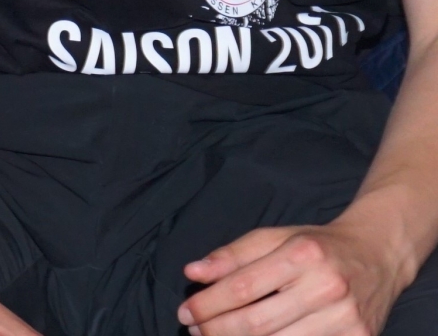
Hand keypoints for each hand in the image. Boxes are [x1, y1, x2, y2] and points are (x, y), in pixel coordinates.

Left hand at [179, 223, 405, 334]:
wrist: (378, 255)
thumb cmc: (318, 246)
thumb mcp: (275, 237)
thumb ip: (233, 255)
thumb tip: (193, 273)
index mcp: (303, 254)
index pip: (242, 287)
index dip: (208, 304)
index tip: (185, 312)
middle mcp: (327, 287)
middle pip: (258, 323)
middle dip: (218, 330)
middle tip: (195, 330)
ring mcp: (347, 319)